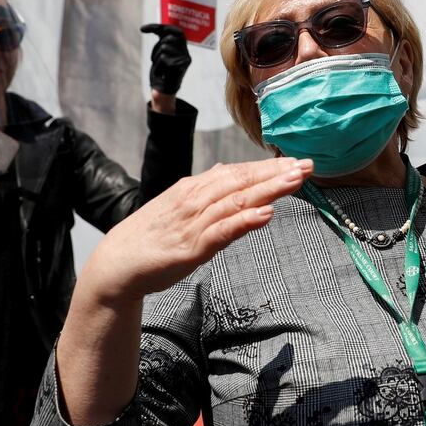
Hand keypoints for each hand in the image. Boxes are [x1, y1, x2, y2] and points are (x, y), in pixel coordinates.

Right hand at [78, 157, 313, 303]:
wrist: (117, 263)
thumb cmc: (152, 237)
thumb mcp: (181, 208)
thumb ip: (208, 192)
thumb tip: (231, 172)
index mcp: (194, 189)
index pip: (237, 172)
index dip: (267, 167)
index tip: (295, 162)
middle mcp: (196, 200)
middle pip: (242, 181)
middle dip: (276, 172)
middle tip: (307, 165)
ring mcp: (194, 223)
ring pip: (237, 201)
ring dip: (268, 189)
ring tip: (295, 181)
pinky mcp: (192, 247)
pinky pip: (223, 231)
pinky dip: (245, 221)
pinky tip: (266, 214)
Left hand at [141, 23, 190, 95]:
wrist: (165, 91)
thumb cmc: (162, 71)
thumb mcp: (162, 53)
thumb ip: (160, 40)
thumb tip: (145, 28)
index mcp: (184, 49)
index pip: (176, 31)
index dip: (159, 27)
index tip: (142, 29)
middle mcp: (186, 53)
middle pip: (167, 39)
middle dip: (156, 48)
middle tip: (154, 60)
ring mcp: (184, 60)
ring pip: (164, 48)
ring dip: (156, 57)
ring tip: (159, 68)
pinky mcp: (180, 66)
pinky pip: (163, 58)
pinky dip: (157, 66)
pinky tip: (161, 73)